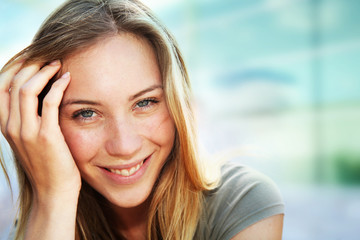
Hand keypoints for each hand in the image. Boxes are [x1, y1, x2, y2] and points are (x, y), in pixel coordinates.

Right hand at [0, 59, 80, 201]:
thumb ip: (30, 117)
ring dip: (42, 70)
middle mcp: (11, 126)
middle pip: (11, 82)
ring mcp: (26, 131)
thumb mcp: (31, 138)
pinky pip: (49, 102)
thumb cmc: (48, 163)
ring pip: (25, 88)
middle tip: (47, 54)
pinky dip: (57, 86)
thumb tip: (41, 93)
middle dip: (28, 63)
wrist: (54, 192)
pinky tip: (67, 78)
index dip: (14, 65)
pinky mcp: (46, 136)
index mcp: (5, 124)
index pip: (1, 85)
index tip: (32, 54)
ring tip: (58, 63)